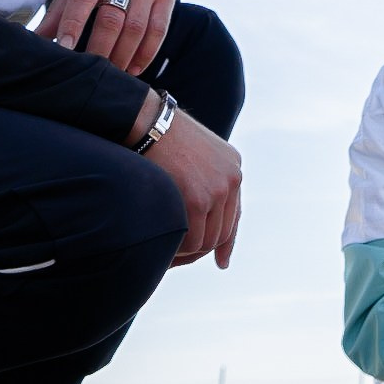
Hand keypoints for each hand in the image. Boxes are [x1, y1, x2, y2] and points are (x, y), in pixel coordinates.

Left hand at [39, 0, 175, 72]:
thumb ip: (60, 9)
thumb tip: (36, 40)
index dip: (73, 24)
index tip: (64, 48)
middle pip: (112, 19)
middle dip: (99, 49)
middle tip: (90, 70)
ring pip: (136, 28)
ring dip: (122, 56)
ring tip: (111, 73)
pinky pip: (158, 30)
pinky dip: (146, 54)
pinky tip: (134, 68)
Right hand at [131, 97, 243, 267]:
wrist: (147, 121)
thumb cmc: (159, 134)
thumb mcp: (191, 152)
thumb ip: (201, 176)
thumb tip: (199, 207)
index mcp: (232, 165)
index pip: (235, 213)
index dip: (228, 242)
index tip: (222, 262)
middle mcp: (232, 177)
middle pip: (223, 231)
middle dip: (203, 248)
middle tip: (180, 258)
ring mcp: (218, 189)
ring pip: (208, 239)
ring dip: (189, 250)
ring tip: (168, 253)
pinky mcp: (198, 199)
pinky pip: (192, 239)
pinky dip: (179, 250)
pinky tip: (165, 249)